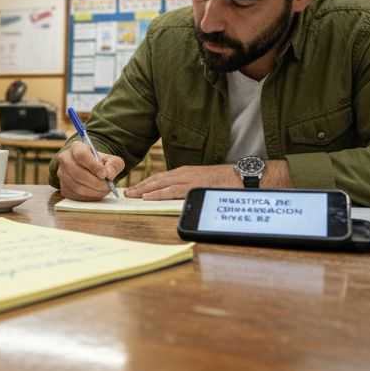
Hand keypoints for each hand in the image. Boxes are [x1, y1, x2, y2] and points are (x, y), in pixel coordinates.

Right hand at [55, 141, 125, 200]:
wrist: (90, 170)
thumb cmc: (100, 163)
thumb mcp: (111, 160)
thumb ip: (114, 165)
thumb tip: (109, 174)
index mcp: (76, 147)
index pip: (81, 155)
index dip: (93, 166)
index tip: (104, 174)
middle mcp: (65, 159)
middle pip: (78, 173)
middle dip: (95, 182)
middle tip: (107, 186)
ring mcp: (62, 174)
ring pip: (76, 186)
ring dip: (92, 191)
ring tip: (103, 190)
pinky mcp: (63, 187)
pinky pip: (74, 195)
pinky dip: (88, 197)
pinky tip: (96, 193)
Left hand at [124, 164, 239, 199]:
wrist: (242, 176)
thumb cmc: (226, 182)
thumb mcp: (203, 183)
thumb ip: (190, 188)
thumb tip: (180, 198)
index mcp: (186, 172)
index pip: (161, 178)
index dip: (146, 183)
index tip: (134, 189)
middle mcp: (184, 173)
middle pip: (157, 179)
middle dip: (140, 186)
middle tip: (126, 192)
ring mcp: (188, 179)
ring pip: (160, 184)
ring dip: (143, 190)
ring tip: (131, 195)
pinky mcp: (194, 186)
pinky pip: (172, 191)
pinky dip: (157, 193)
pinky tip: (147, 197)